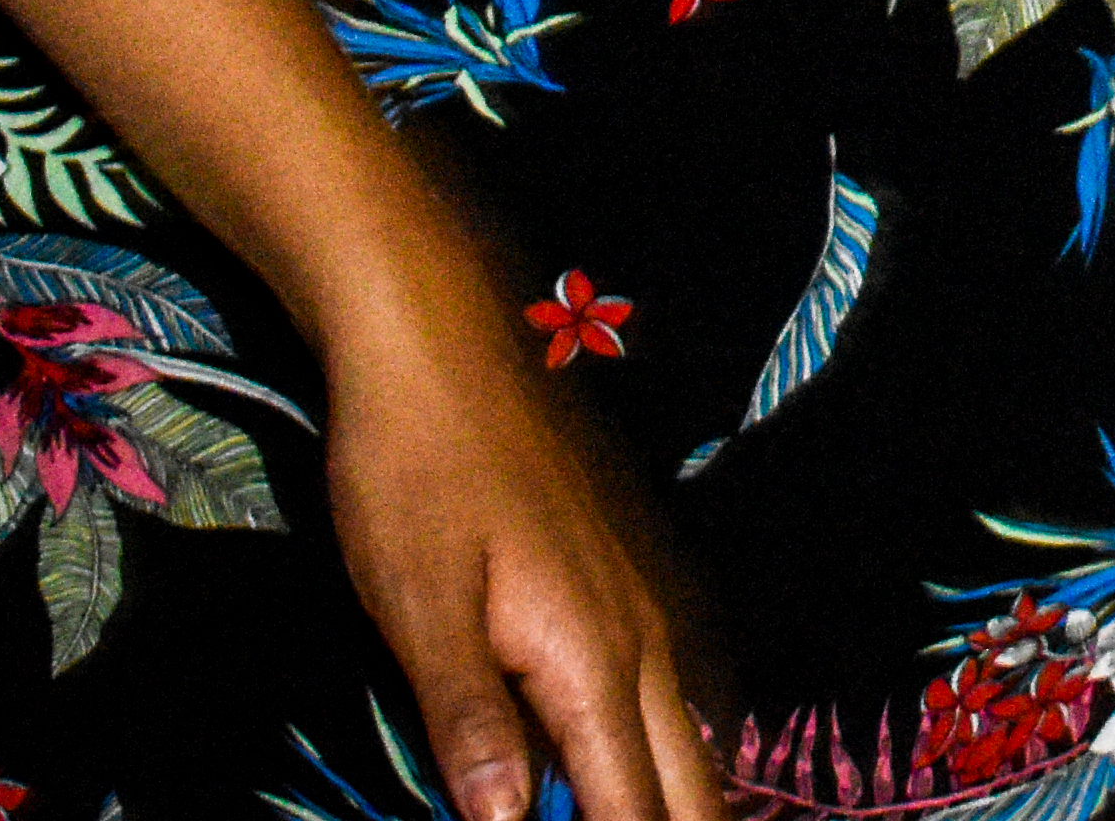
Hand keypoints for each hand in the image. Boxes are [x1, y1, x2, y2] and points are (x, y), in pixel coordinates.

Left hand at [313, 296, 720, 820]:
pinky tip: (629, 758)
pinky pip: (679, 690)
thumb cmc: (417, 473)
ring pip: (697, 738)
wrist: (444, 342)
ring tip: (644, 814)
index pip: (633, 811)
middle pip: (693, 788)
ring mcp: (648, 600)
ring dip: (676, 800)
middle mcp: (647, 640)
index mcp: (594, 662)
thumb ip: (469, 722)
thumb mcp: (419, 604)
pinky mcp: (633, 571)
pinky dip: (667, 748)